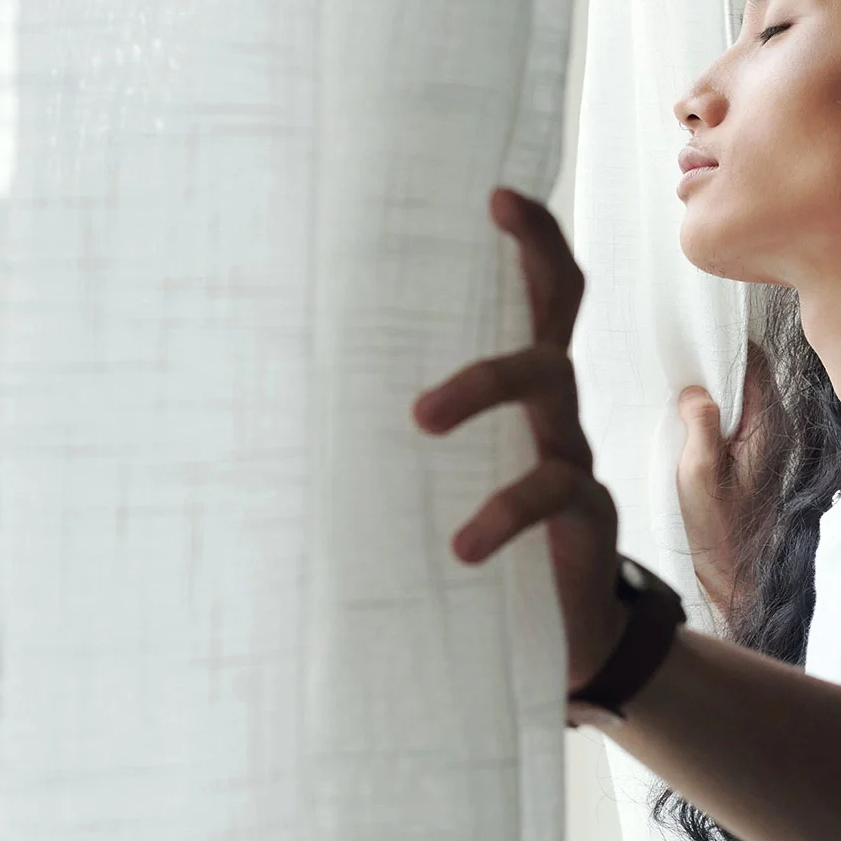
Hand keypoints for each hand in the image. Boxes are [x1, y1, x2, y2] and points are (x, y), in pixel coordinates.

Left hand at [411, 187, 625, 690]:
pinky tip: (462, 547)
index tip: (496, 193)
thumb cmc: (478, 551)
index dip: (531, 241)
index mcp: (518, 397)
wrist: (559, 648)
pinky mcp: (585, 520)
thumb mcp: (431, 488)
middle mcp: (552, 414)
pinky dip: (502, 514)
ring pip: (547, 388)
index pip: (537, 299)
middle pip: (557, 314)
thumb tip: (254, 413)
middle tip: (496, 213)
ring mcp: (573, 459)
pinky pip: (551, 492)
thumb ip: (378, 451)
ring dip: (481, 384)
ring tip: (421, 418)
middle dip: (536, 255)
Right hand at [675, 339, 777, 625]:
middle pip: (746, 377)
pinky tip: (684, 416)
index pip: (754, 364)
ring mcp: (763, 444)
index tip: (694, 334)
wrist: (734, 575)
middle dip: (713, 365)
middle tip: (676, 356)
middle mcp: (774, 430)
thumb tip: (695, 389)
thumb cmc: (719, 530)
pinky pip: (731, 419)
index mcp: (768, 427)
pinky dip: (710, 411)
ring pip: (737, 397)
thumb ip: (701, 424)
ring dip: (709, 390)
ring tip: (675, 383)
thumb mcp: (699, 474)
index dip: (725, 344)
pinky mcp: (750, 458)